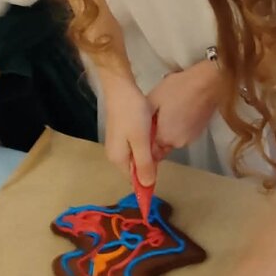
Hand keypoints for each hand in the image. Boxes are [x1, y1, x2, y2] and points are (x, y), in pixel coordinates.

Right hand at [100, 71, 155, 186]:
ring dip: (148, 153)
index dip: (147, 179)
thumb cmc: (132, 114)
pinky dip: (145, 144)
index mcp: (118, 159)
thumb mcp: (141, 141)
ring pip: (136, 156)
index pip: (133, 179)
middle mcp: (115, 154)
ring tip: (158, 142)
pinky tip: (152, 134)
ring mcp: (117, 143)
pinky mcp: (121, 133)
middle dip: (149, 164)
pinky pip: (135, 146)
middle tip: (161, 150)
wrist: (121, 89)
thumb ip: (144, 163)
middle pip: (135, 168)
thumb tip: (147, 186)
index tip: (161, 172)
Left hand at [146, 60, 221, 160]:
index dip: (145, 143)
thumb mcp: (153, 99)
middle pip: (162, 146)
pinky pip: (183, 133)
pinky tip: (179, 110)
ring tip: (168, 111)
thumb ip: (143, 120)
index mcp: (165, 138)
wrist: (207, 82)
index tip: (143, 131)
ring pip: (173, 139)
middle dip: (156, 136)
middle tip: (154, 117)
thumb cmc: (178, 89)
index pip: (150, 152)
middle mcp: (178, 143)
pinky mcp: (199, 131)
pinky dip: (179, 126)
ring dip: (168, 131)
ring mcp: (191, 138)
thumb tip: (139, 131)